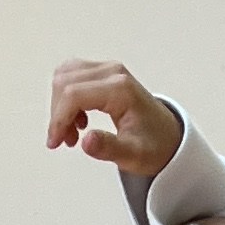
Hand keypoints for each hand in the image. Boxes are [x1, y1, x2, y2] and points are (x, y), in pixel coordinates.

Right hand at [48, 58, 183, 176]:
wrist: (169, 137)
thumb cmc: (154, 146)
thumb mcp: (134, 155)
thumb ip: (109, 148)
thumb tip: (86, 141)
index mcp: (120, 89)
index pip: (73, 94)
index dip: (58, 119)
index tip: (55, 143)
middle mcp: (112, 72)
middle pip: (64, 82)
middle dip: (57, 113)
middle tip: (65, 141)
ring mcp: (108, 69)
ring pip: (65, 76)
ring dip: (60, 105)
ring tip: (72, 132)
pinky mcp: (104, 72)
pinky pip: (72, 76)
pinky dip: (66, 98)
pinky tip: (79, 121)